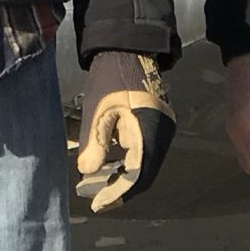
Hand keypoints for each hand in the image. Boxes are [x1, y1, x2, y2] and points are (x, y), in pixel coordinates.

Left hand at [74, 49, 174, 211]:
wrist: (127, 46)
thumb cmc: (111, 76)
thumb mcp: (98, 109)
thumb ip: (94, 143)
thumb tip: (87, 172)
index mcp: (150, 132)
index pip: (138, 176)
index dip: (118, 193)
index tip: (97, 204)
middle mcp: (162, 134)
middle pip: (143, 173)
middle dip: (118, 188)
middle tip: (92, 196)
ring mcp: (161, 128)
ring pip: (142, 163)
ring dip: (120, 175)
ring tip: (94, 183)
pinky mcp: (155, 123)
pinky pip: (142, 151)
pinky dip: (124, 162)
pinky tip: (106, 164)